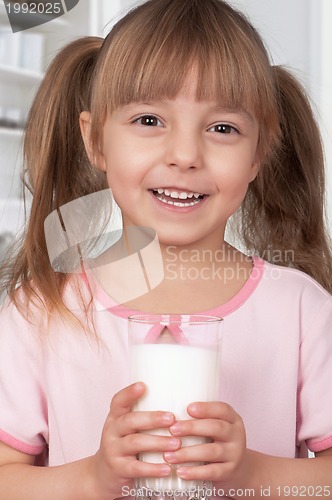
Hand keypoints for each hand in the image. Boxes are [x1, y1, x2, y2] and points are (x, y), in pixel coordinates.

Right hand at [89, 382, 180, 498]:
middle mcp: (112, 431)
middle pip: (130, 420)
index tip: (142, 385)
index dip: (129, 393)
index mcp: (115, 417)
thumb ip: (143, 416)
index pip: (118, 401)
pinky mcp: (118, 469)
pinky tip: (167, 468)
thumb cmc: (124, 444)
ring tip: (176, 443)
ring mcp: (113, 450)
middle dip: (152, 418)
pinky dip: (152, 469)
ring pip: (134, 443)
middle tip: (172, 418)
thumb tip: (177, 400)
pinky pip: (136, 468)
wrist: (103, 475)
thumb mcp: (127, 428)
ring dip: (157, 442)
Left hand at [165, 402, 245, 483]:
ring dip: (188, 453)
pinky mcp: (229, 472)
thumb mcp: (216, 427)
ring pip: (211, 451)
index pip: (222, 409)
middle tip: (172, 429)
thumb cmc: (218, 441)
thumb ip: (200, 419)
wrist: (239, 469)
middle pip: (216, 428)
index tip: (188, 408)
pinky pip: (211, 472)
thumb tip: (167, 415)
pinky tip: (180, 471)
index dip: (206, 408)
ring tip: (168, 455)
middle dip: (192, 428)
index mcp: (232, 419)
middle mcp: (236, 434)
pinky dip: (194, 472)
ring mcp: (234, 454)